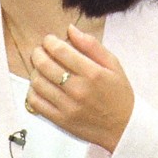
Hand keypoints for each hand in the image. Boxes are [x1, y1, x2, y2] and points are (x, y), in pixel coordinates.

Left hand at [26, 25, 134, 151]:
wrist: (124, 127)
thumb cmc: (119, 94)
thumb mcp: (113, 65)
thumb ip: (92, 46)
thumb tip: (71, 29)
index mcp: (92, 73)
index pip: (60, 51)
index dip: (49, 41)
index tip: (49, 40)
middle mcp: (78, 89)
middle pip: (44, 65)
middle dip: (39, 53)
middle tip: (41, 51)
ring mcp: (68, 106)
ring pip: (37, 82)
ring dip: (35, 70)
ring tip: (41, 68)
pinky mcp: (61, 120)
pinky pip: (36, 102)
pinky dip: (33, 90)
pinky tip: (40, 86)